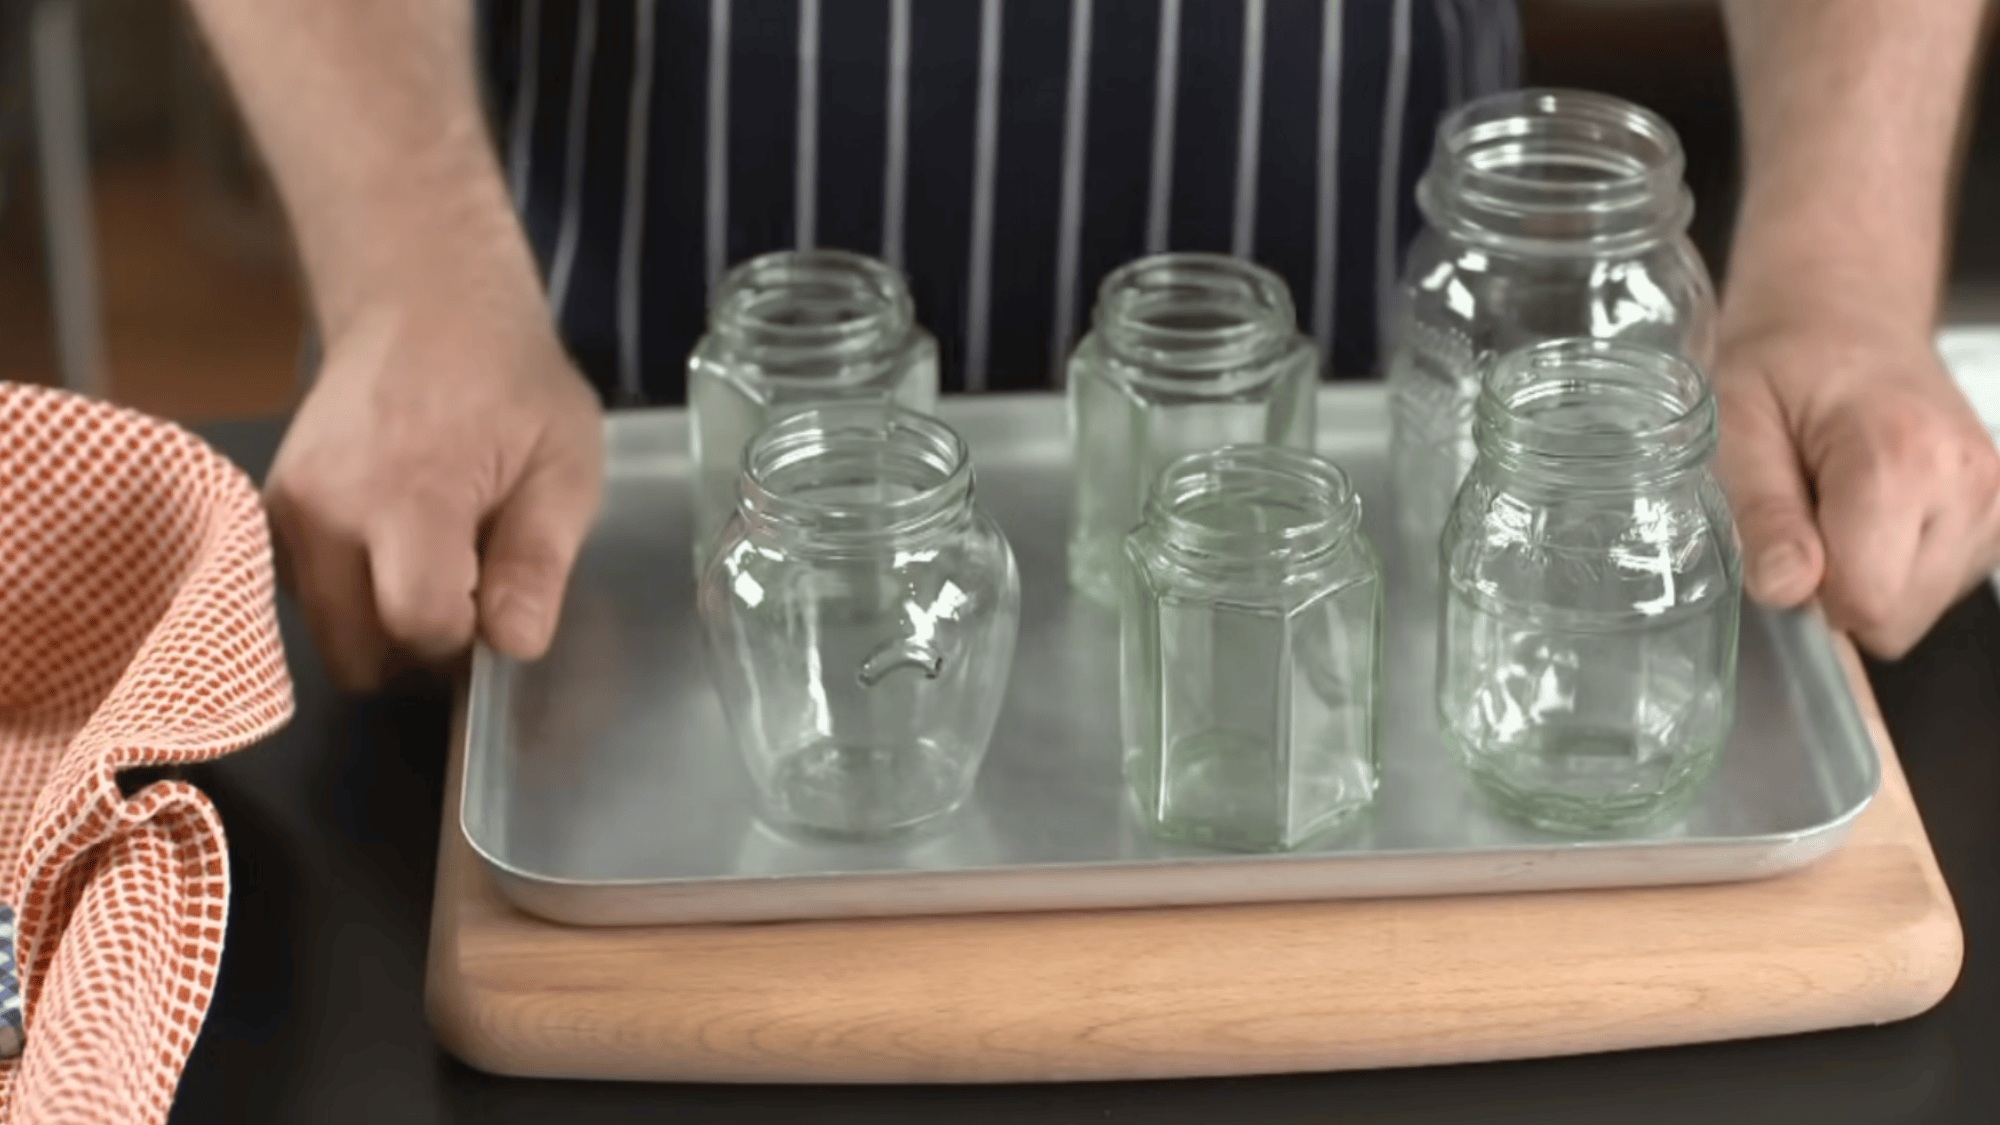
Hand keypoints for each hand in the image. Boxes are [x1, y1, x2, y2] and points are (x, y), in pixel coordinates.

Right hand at [265, 283, 603, 690]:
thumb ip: (538, 560)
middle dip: (418, 648)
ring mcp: (286, 508)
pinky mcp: (272, 509)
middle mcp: (324, 508)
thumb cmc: (510, 382)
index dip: (469, 638)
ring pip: (327, 631)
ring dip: (384, 626)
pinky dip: (356, 596)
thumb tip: (513, 643)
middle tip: (471, 595)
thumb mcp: (564, 465)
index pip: (418, 625)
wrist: (424, 304)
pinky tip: (402, 549)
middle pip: (355, 652)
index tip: (499, 601)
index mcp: (405, 493)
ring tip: (441, 563)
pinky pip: (310, 595)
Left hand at [1715, 322, 1999, 657]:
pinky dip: (1895, 566)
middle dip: (1837, 588)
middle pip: (1895, 617)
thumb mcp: (1736, 427)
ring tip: (1837, 502)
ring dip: (1866, 577)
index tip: (1782, 546)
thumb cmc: (1784, 362)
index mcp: (1902, 458)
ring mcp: (1994, 500)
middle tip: (1805, 515)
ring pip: (1918, 610)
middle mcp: (1968, 482)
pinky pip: (1937, 587)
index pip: (1866, 601)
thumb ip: (1764, 513)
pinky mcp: (1997, 514)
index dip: (1808, 596)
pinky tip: (1872, 510)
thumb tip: (1786, 591)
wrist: (1846, 317)